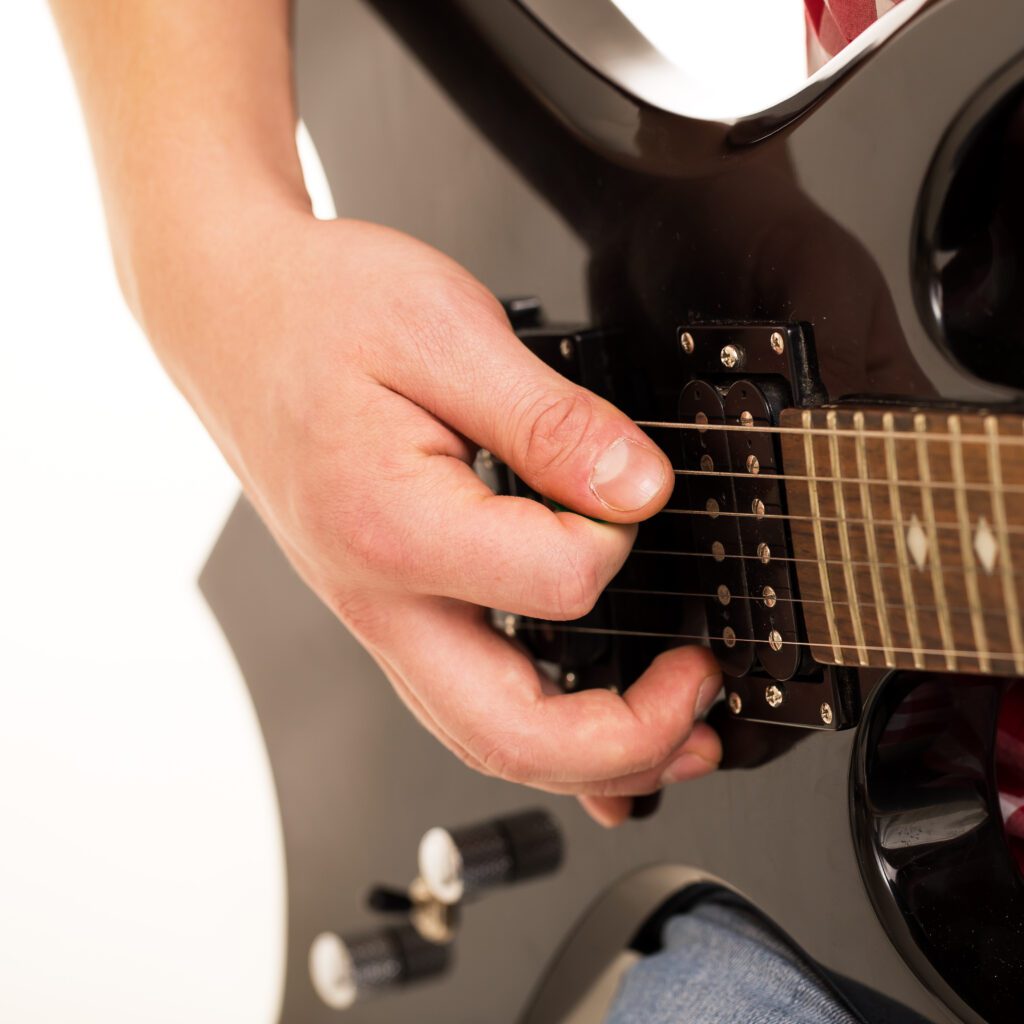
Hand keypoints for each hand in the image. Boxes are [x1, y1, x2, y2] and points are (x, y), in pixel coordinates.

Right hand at [148, 212, 723, 825]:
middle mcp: (378, 595)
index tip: (631, 490)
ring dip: (590, 757)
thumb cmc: (318, 310)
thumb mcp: (447, 329)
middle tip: (701, 700)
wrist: (232, 312)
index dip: (621, 538)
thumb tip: (635, 490)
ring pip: (485, 738)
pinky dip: (541, 732)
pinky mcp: (388, 603)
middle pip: (511, 736)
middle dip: (629, 739)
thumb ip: (551, 423)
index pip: (557, 582)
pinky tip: (589, 725)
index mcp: (395, 526)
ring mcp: (378, 613)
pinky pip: (464, 699)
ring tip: (672, 734)